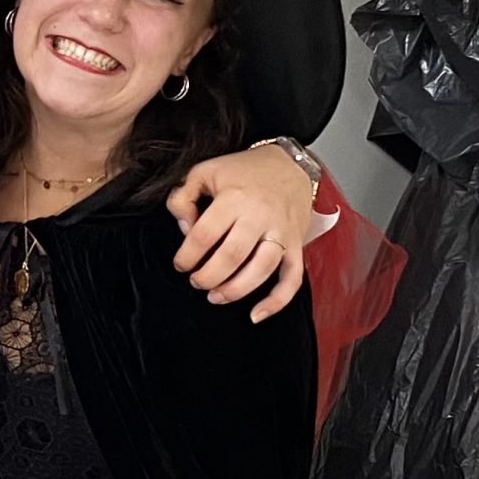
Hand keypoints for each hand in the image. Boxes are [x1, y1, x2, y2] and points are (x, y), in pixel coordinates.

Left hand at [167, 143, 314, 321]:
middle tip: (196, 281)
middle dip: (208, 277)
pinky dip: (277, 301)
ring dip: (235, 290)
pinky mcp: (297, 244)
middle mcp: (261, 216)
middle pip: (232, 257)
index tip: (181, 264)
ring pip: (261, 269)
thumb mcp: (204, 172)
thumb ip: (182, 197)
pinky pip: (293, 278)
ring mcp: (282, 232)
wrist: (290, 164)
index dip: (187, 256)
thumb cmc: (242, 171)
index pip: (204, 235)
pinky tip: (256, 315)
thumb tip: (183, 228)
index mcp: (235, 198)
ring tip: (215, 296)